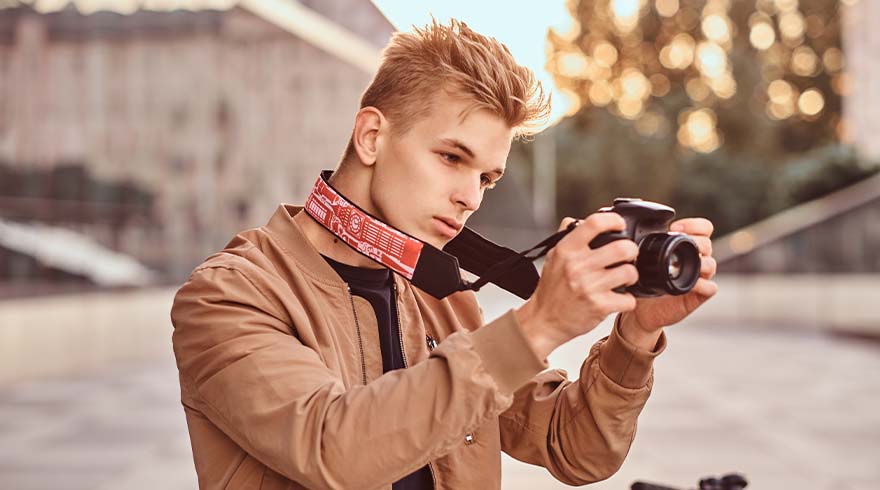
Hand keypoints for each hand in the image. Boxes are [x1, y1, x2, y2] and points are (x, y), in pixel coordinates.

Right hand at [516, 213, 639, 358]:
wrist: (543, 321)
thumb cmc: (550, 291)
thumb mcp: (552, 258)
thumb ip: (566, 238)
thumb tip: (577, 221)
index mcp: (566, 250)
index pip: (594, 223)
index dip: (613, 220)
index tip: (619, 224)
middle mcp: (577, 266)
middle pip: (622, 247)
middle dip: (631, 251)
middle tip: (628, 256)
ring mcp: (589, 287)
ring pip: (629, 272)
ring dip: (632, 275)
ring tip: (624, 278)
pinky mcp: (599, 306)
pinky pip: (628, 299)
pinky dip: (627, 300)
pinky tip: (618, 298)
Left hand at [619, 217, 717, 338]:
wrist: (641, 310)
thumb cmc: (643, 281)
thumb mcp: (641, 259)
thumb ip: (641, 242)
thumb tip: (622, 222)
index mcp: (687, 247)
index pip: (703, 228)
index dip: (694, 224)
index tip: (674, 227)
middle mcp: (696, 259)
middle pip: (707, 243)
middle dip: (696, 240)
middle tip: (678, 242)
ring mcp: (700, 277)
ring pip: (710, 264)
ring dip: (699, 261)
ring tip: (680, 263)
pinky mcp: (699, 295)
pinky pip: (709, 288)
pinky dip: (702, 284)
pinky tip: (688, 284)